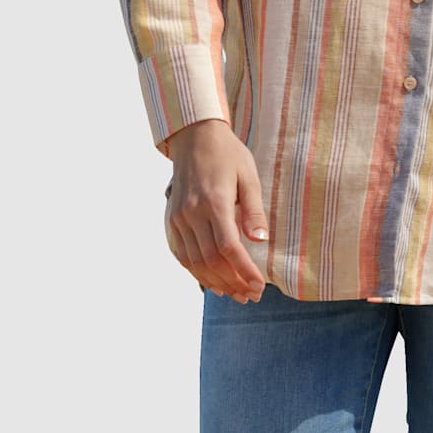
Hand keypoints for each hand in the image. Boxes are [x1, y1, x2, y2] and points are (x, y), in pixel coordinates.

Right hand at [164, 119, 269, 303]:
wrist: (195, 137)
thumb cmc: (228, 155)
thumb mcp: (248, 176)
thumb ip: (254, 210)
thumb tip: (261, 241)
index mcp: (214, 201)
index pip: (229, 248)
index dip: (244, 271)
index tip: (259, 285)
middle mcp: (192, 213)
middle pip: (211, 260)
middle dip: (233, 282)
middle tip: (251, 295)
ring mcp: (179, 218)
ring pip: (195, 262)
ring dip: (215, 282)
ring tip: (235, 293)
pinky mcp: (172, 220)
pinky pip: (182, 254)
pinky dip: (196, 272)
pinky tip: (212, 281)